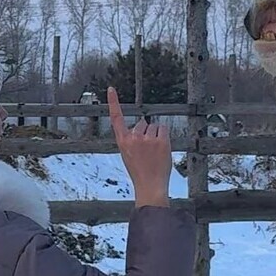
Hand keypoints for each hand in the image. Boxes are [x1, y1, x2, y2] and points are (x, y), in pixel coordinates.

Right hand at [107, 87, 171, 207]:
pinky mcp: (161, 140)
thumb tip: (143, 126)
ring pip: (154, 127)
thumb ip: (132, 140)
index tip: (111, 89)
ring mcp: (147, 139)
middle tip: (148, 151)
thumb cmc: (140, 172)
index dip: (113, 102)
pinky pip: (163, 129)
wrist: (150, 185)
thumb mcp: (128, 155)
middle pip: (142, 123)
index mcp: (122, 142)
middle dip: (146, 133)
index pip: (116, 118)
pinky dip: (164, 136)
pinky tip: (162, 149)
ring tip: (154, 153)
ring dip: (156, 136)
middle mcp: (133, 137)